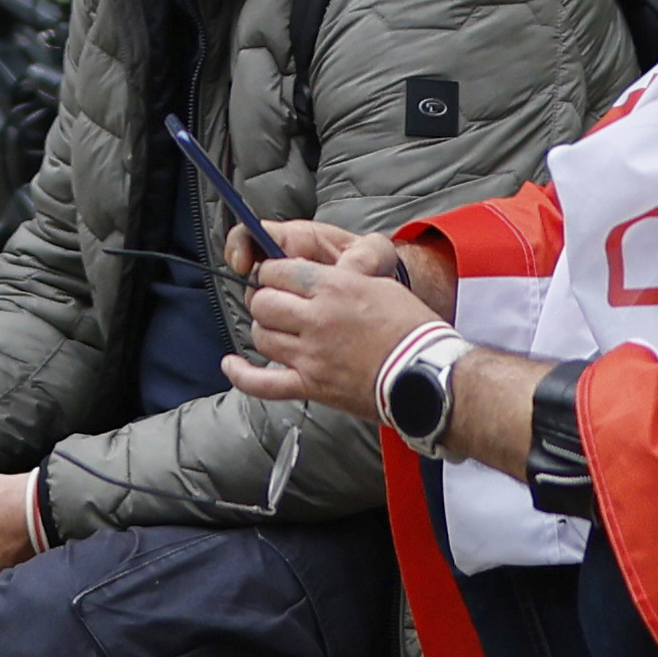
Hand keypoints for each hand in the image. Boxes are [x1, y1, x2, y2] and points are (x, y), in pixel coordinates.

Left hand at [231, 228, 453, 411]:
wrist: (426, 373)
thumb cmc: (411, 327)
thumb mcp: (377, 285)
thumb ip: (339, 279)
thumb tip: (309, 278)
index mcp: (334, 287)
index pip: (279, 270)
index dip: (273, 272)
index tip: (278, 277)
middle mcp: (316, 318)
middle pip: (264, 302)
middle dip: (265, 299)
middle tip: (277, 303)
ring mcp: (310, 355)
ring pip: (262, 336)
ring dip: (263, 330)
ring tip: (276, 330)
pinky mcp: (311, 385)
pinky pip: (263, 382)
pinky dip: (241, 374)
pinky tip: (231, 364)